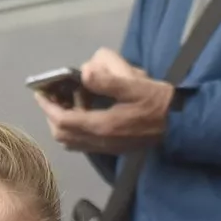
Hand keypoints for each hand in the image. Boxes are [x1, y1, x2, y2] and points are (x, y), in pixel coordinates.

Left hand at [35, 48, 172, 154]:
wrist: (179, 125)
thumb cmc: (157, 102)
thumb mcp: (135, 85)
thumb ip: (108, 80)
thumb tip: (84, 72)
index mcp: (102, 124)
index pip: (63, 120)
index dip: (48, 107)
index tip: (40, 94)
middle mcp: (100, 140)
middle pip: (62, 135)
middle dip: (51, 116)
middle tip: (50, 98)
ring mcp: (105, 147)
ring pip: (71, 142)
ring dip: (61, 125)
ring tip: (62, 106)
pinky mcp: (112, 148)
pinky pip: (83, 144)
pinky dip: (73, 131)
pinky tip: (80, 116)